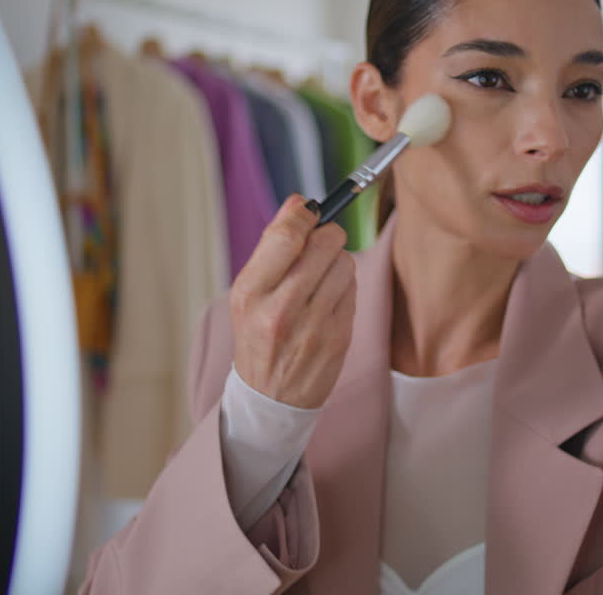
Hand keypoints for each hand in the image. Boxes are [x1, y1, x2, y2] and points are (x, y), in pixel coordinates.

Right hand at [230, 194, 356, 407]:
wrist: (271, 398)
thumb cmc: (258, 336)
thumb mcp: (249, 293)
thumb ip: (272, 247)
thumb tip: (299, 203)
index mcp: (251, 292)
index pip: (286, 235)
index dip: (304, 212)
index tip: (308, 209)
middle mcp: (281, 308)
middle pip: (325, 242)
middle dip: (326, 234)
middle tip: (318, 244)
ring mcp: (313, 325)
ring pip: (345, 262)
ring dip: (336, 262)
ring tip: (319, 279)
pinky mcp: (339, 336)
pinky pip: (353, 288)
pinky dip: (343, 286)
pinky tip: (327, 301)